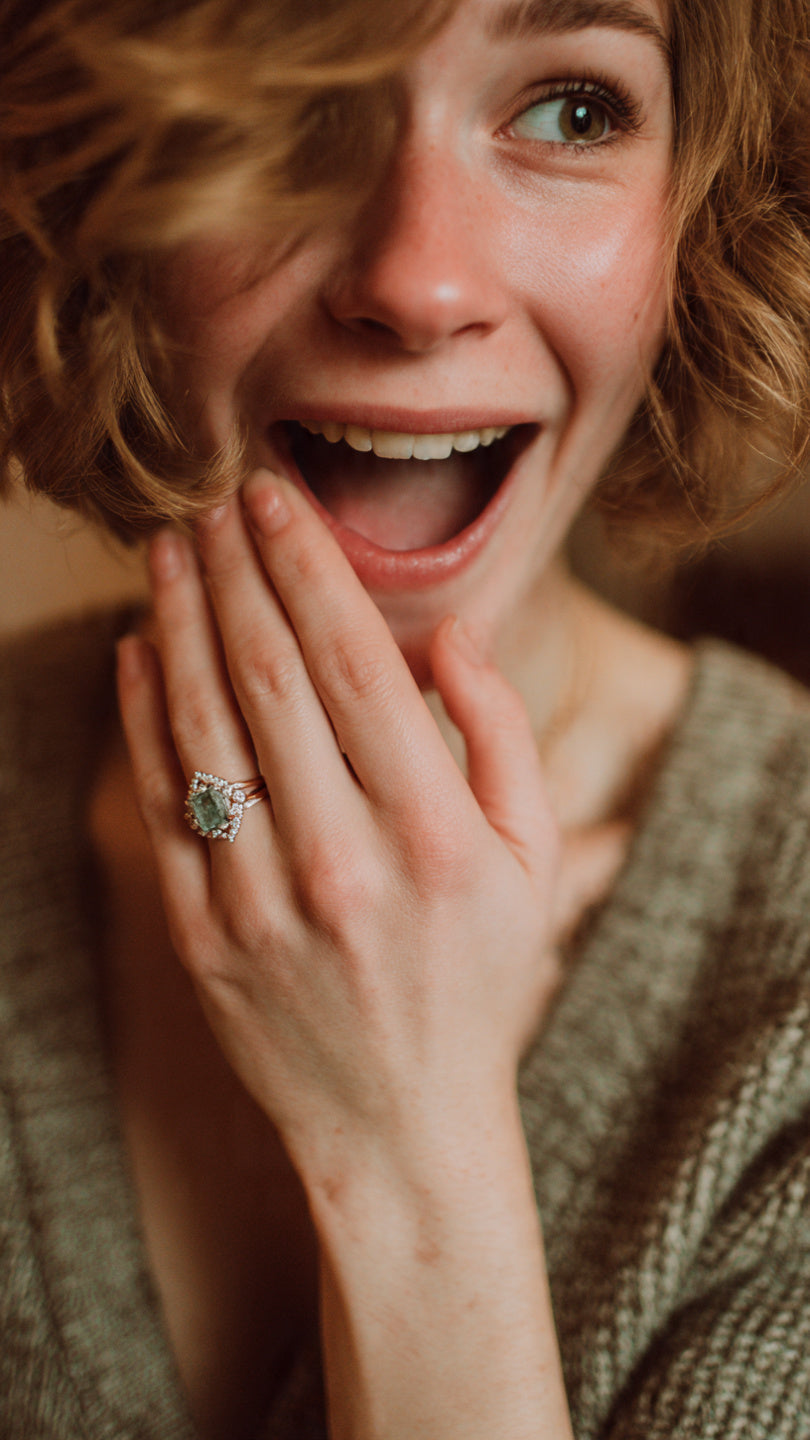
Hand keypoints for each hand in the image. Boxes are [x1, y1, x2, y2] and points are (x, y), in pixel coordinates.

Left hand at [117, 469, 560, 1188]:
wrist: (399, 1125)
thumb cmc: (477, 981)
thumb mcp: (533, 862)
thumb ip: (502, 737)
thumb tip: (450, 633)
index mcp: (435, 833)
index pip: (356, 665)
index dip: (308, 567)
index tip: (277, 499)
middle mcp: (344, 860)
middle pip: (270, 677)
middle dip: (235, 571)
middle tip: (212, 499)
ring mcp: (262, 902)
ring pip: (204, 728)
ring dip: (178, 625)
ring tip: (167, 551)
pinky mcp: (202, 938)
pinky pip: (164, 805)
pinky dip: (144, 719)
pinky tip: (137, 652)